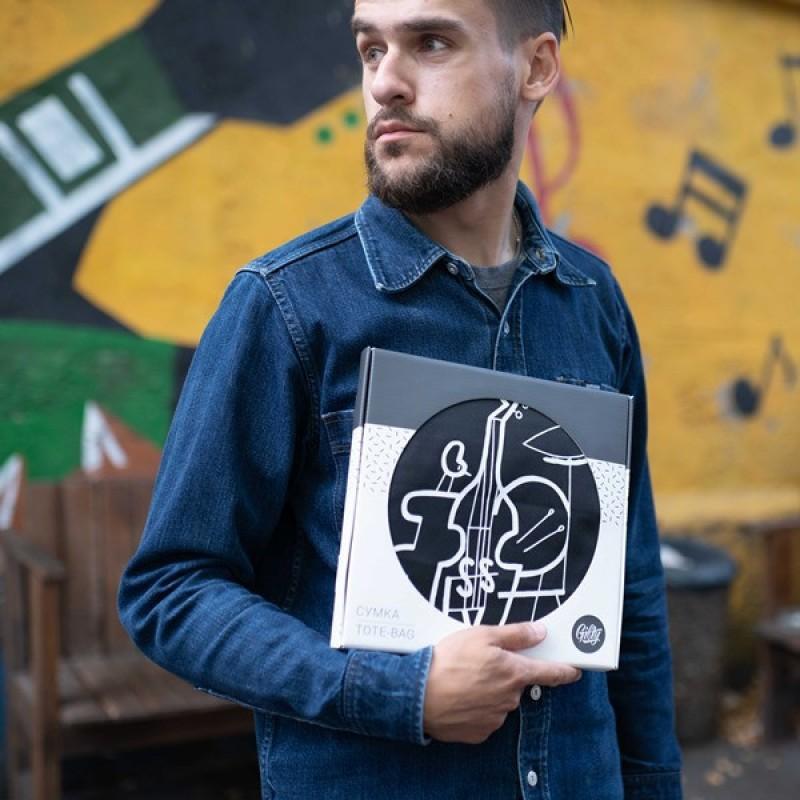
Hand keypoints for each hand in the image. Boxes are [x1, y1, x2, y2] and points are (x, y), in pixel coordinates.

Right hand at [422, 622, 580, 743]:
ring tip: (463, 678)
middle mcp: (510, 698)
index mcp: (514, 673)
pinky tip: (459, 696)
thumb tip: (540, 632)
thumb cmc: (450, 661)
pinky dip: (475, 706)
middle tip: (480, 663)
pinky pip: (484, 716)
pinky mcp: (479, 732)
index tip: (575, 670)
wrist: (420, 695)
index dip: (564, 671)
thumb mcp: (482, 635)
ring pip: (499, 700)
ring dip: (488, 690)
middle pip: (516, 684)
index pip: (550, 673)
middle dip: (504, 674)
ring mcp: (495, 717)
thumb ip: (515, 634)